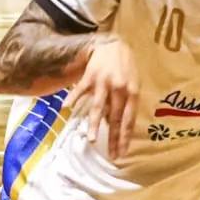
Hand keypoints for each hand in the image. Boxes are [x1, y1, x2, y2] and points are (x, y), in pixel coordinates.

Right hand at [76, 36, 139, 161]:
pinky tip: (67, 106)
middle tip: (111, 154)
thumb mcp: (132, 84)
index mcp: (132, 92)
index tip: (122, 152)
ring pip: (98, 107)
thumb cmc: (125, 67)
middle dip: (113, 138)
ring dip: (95, 125)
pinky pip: (81, 89)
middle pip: (115, 118)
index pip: (128, 119)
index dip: (125, 137)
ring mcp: (103, 83)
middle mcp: (119, 89)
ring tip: (92, 140)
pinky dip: (74, 97)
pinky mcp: (90, 76)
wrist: (113, 44)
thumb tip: (114, 125)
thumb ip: (124, 103)